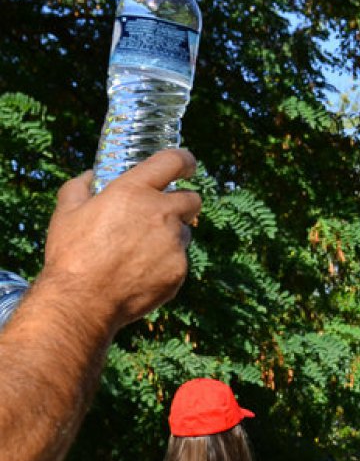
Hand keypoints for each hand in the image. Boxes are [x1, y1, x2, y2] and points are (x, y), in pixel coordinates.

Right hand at [38, 150, 200, 330]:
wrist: (83, 300)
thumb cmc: (71, 254)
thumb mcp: (65, 212)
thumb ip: (80, 187)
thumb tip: (91, 176)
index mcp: (134, 191)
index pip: (173, 161)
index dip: (185, 160)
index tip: (187, 164)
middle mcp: (161, 213)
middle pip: (192, 199)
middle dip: (183, 202)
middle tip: (163, 213)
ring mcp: (174, 243)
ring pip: (184, 233)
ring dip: (170, 236)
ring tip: (138, 251)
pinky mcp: (180, 270)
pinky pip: (179, 261)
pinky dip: (165, 263)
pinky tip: (139, 273)